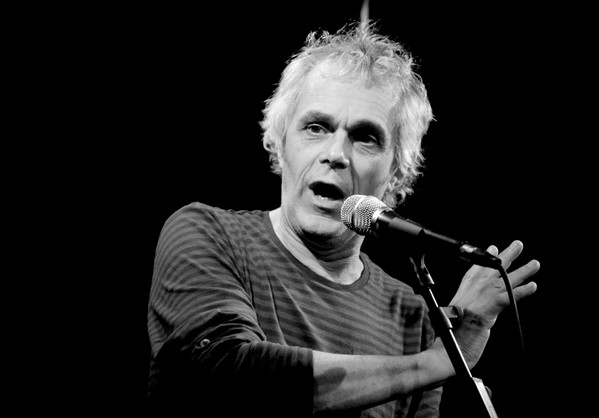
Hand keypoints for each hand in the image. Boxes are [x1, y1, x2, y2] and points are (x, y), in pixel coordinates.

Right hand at [448, 240, 539, 365]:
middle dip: (505, 256)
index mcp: (461, 294)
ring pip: (502, 282)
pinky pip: (507, 298)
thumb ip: (466, 309)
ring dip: (521, 272)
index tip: (493, 248)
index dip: (484, 260)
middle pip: (489, 270)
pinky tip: (532, 287)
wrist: (444, 353)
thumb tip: (473, 308)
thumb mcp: (456, 319)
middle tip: (518, 245)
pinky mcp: (485, 312)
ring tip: (535, 264)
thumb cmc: (450, 342)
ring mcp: (477, 301)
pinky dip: (520, 292)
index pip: (474, 272)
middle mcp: (469, 293)